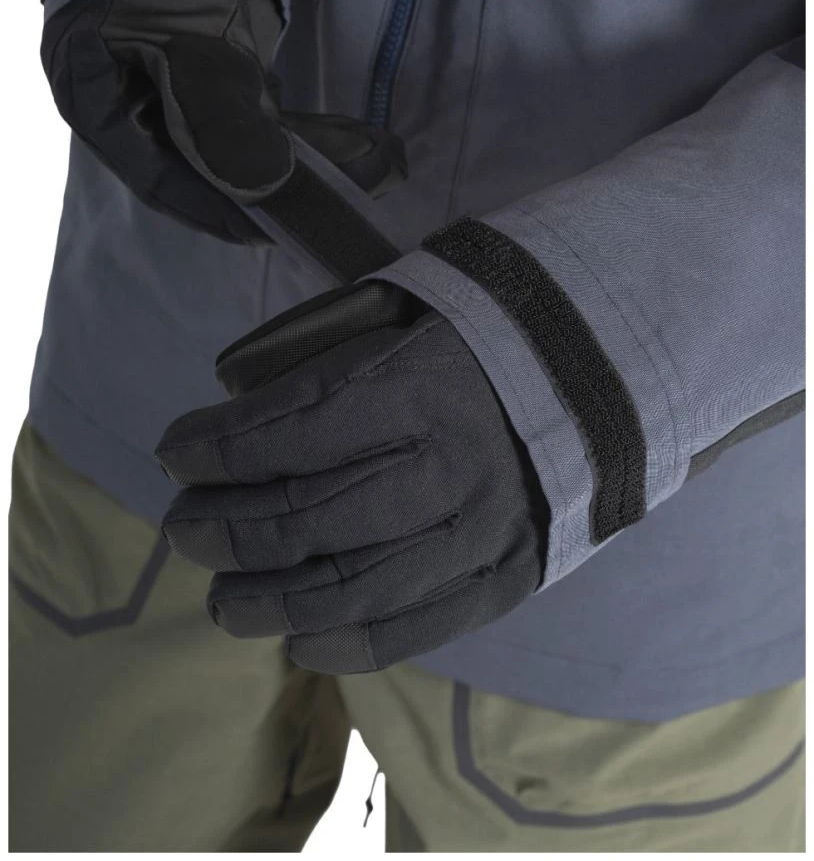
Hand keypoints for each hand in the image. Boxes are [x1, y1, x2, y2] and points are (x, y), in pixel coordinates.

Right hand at [41, 0, 404, 241]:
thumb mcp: (191, 35)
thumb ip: (221, 118)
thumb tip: (261, 191)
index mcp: (97, 95)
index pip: (161, 181)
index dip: (222, 211)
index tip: (279, 229)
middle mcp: (130, 93)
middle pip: (203, 165)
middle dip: (273, 183)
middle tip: (334, 199)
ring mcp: (171, 73)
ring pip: (238, 138)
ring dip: (300, 154)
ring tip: (366, 163)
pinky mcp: (211, 54)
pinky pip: (257, 106)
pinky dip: (299, 123)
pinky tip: (348, 136)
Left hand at [156, 282, 549, 672]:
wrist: (600, 381)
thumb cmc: (480, 339)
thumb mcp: (403, 316)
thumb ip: (325, 356)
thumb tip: (234, 410)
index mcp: (419, 386)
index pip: (289, 429)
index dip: (216, 448)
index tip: (174, 452)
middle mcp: (448, 467)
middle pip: (306, 518)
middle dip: (223, 527)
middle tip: (181, 527)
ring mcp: (479, 533)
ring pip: (348, 589)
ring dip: (266, 601)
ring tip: (221, 599)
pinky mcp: (504, 578)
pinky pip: (413, 631)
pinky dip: (343, 644)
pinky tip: (297, 640)